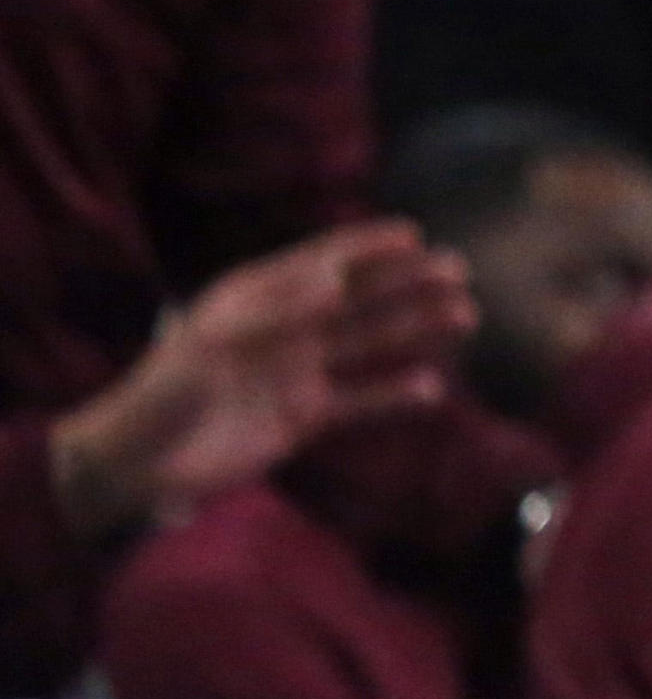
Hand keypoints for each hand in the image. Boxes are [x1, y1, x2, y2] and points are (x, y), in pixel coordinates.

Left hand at [50, 222, 472, 537]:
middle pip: (359, 297)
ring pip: (370, 342)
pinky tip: (432, 387)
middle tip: (458, 272)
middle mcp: (286, 327)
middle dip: (408, 283)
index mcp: (258, 298)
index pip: (322, 261)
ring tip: (464, 316)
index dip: (366, 246)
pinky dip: (396, 393)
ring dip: (416, 328)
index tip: (414, 235)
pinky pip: (362, 399)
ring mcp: (298, 371)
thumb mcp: (213, 341)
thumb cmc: (165, 390)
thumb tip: (338, 284)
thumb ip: (278, 312)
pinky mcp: (305, 416)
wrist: (140, 464)